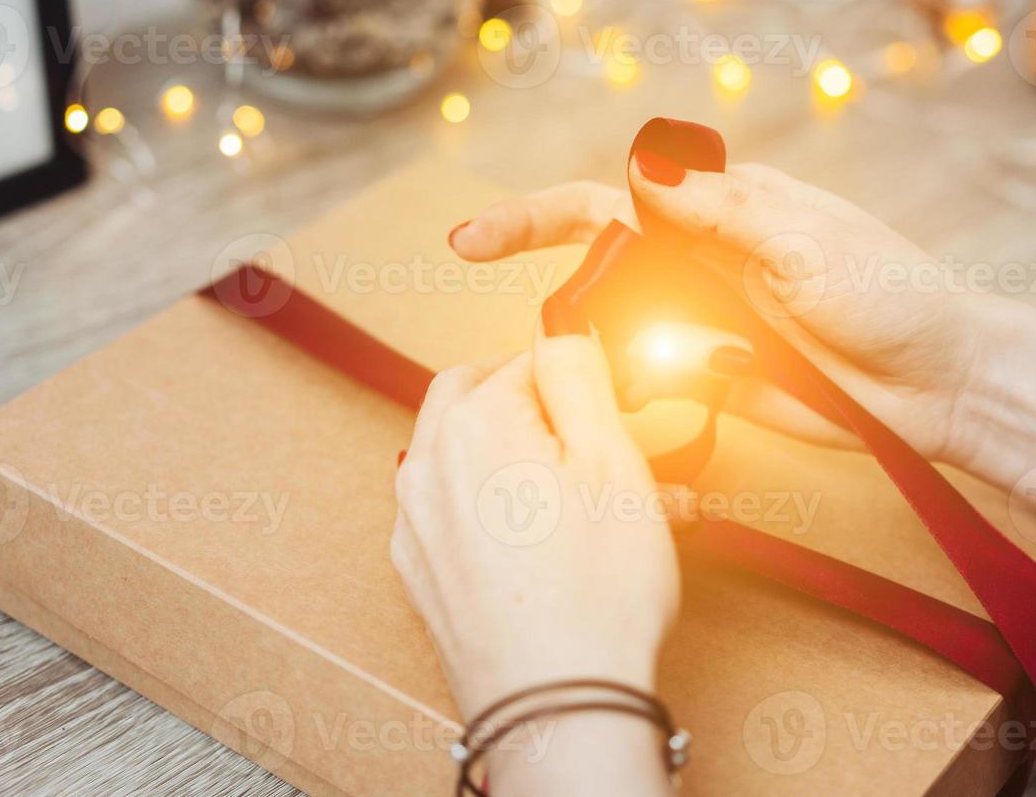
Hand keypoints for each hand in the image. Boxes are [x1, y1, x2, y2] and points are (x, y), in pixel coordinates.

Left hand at [391, 335, 679, 720]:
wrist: (557, 708)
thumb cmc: (595, 592)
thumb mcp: (613, 457)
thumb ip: (579, 374)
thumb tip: (560, 327)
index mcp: (472, 419)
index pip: (530, 358)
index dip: (584, 380)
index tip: (618, 409)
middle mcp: (428, 462)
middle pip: (486, 398)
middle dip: (543, 411)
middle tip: (600, 445)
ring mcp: (417, 521)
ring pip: (475, 458)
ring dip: (530, 462)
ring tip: (596, 505)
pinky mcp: (422, 571)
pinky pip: (461, 512)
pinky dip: (504, 510)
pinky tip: (555, 544)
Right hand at [448, 157, 994, 467]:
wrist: (941, 384)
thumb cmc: (891, 293)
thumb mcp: (805, 241)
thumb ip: (720, 210)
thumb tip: (641, 166)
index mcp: (721, 210)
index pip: (609, 202)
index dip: (536, 218)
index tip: (472, 240)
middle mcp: (702, 261)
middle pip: (599, 267)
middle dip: (560, 292)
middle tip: (543, 337)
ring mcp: (706, 323)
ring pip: (618, 330)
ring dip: (602, 349)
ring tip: (654, 365)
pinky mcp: (716, 380)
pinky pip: (654, 383)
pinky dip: (637, 389)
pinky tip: (650, 395)